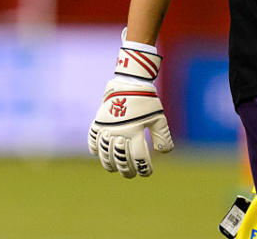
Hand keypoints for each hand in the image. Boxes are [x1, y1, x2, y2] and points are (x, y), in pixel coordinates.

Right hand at [88, 35, 172, 177]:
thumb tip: (164, 153)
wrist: (129, 83)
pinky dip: (95, 149)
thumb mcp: (159, 117)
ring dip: (110, 164)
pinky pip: (92, 140)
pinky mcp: (98, 122)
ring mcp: (106, 128)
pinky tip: (99, 154)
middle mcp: (118, 132)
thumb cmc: (147, 101)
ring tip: (116, 169)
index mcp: (134, 132)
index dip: (144, 168)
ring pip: (104, 154)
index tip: (147, 173)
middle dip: (127, 170)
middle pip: (120, 159)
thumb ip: (162, 135)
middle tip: (132, 175)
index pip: (138, 158)